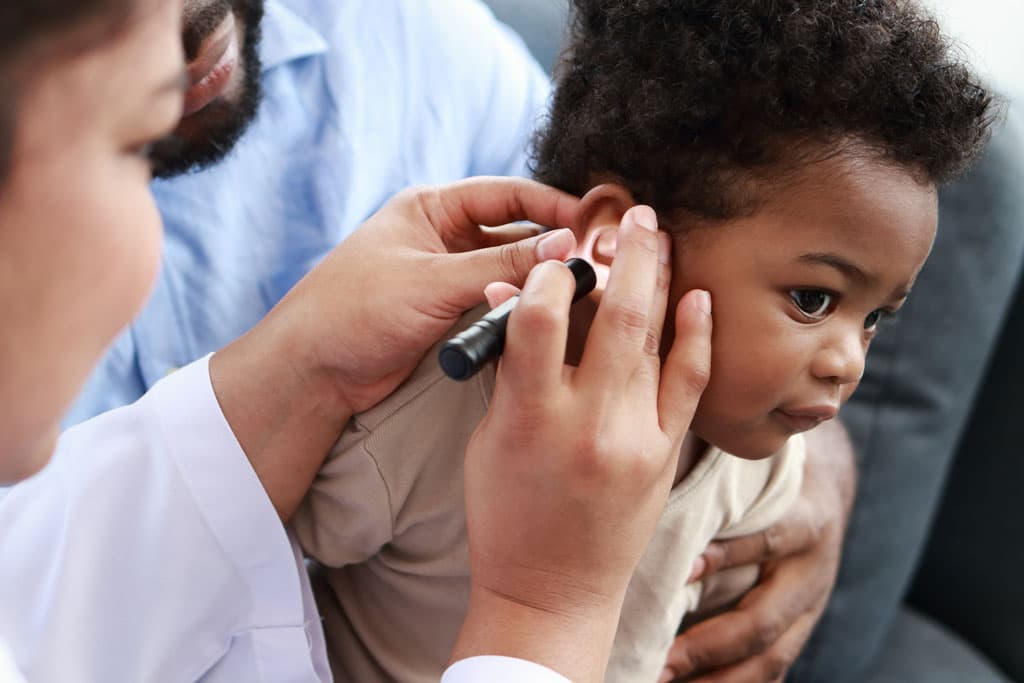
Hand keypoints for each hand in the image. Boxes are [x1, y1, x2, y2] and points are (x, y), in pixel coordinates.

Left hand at [210, 176, 579, 518]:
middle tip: (597, 264)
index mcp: (432, 207)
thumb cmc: (354, 310)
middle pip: (516, 232)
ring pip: (511, 273)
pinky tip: (548, 320)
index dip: (554, 206)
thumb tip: (565, 247)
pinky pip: (497, 305)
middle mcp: (444, 236)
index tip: (594, 225)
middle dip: (553, 247)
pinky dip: (521, 310)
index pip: (509, 193)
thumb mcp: (432, 282)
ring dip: (539, 283)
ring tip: (579, 294)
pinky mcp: (449, 315)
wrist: (312, 372)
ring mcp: (448, 277)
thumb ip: (500, 266)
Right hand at [452, 206, 713, 682]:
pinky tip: (699, 297)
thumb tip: (515, 298)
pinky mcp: (666, 454)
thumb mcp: (488, 441)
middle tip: (633, 212)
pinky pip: (689, 382)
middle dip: (626, 252)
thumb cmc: (507, 515)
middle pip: (614, 313)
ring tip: (662, 236)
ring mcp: (635, 437)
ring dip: (661, 277)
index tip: (557, 254)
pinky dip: (696, 334)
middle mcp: (588, 422)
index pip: (541, 316)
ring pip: (656, 337)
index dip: (550, 271)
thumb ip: (506, 371)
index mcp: (530, 416)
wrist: (551, 591)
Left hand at [659, 419, 856, 682]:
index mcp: (805, 522)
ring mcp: (810, 608)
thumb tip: (668, 441)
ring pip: (771, 657)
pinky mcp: (801, 629)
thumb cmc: (774, 466)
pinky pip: (773, 669)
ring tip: (665, 681)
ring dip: (718, 678)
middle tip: (660, 658)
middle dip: (710, 644)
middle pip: (765, 620)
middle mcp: (812, 573)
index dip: (730, 556)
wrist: (829, 482)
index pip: (770, 542)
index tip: (684, 568)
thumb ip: (727, 457)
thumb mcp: (764, 455)